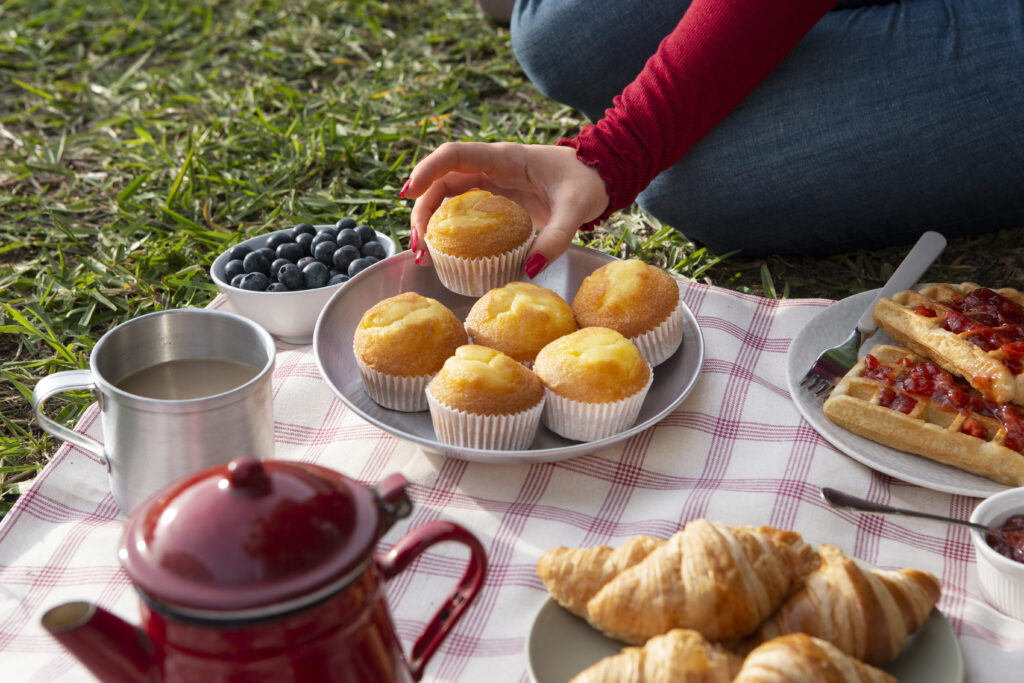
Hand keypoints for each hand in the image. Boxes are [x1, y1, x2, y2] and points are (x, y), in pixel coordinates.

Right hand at [402, 141, 609, 276]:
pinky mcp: (497, 202)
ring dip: (431, 221)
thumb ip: (557, 238)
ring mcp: (492, 184)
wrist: (603, 175)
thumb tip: (530, 269)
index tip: (409, 193)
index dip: (427, 170)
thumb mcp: (576, 209)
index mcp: (505, 158)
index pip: (454, 155)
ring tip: (424, 254)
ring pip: (447, 197)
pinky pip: (463, 211)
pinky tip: (444, 253)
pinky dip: (449, 230)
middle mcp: (492, 168)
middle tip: (419, 245)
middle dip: (423, 209)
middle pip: (441, 181)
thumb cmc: (589, 183)